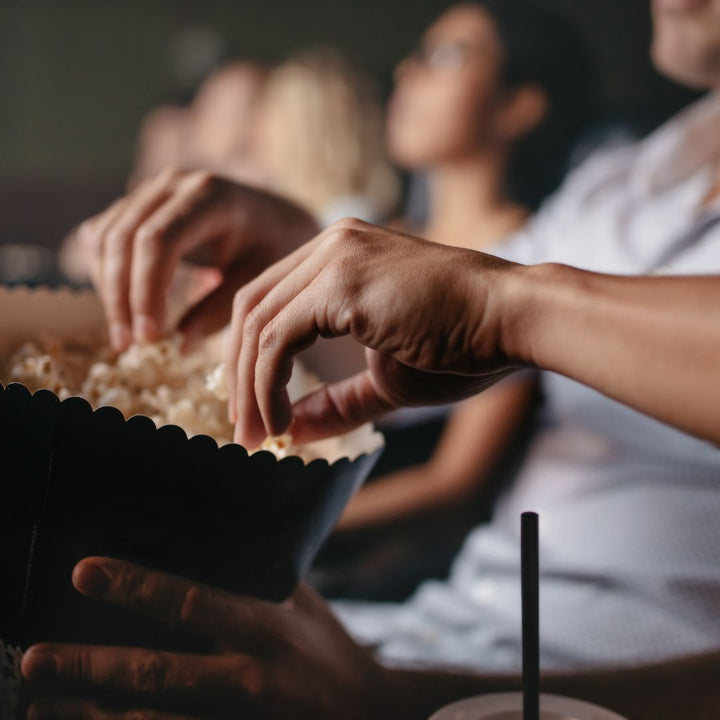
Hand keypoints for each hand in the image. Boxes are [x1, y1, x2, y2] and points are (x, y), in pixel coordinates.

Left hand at [21, 557, 407, 719]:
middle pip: (160, 676)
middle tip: (32, 659)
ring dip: (92, 716)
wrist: (369, 716)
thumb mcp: (299, 601)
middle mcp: (248, 679)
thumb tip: (207, 542)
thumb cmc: (327, 648)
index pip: (191, 602)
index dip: (138, 587)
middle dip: (92, 668)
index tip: (84, 571)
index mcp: (265, 629)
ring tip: (36, 707)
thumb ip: (255, 578)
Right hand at [77, 169, 317, 351]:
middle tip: (129, 344)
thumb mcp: (259, 280)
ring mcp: (151, 189)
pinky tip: (124, 307)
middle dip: (121, 296)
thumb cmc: (272, 249)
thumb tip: (180, 344)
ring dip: (108, 289)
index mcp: (210, 195)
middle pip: (123, 238)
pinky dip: (104, 272)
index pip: (158, 240)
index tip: (149, 336)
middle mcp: (174, 183)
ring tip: (126, 335)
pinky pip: (101, 235)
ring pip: (105, 236)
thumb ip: (221, 310)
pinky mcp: (137, 202)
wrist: (274, 217)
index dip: (146, 291)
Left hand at [227, 218, 525, 446]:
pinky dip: (266, 384)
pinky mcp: (342, 281)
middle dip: (237, 375)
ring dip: (248, 387)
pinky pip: (277, 337)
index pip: (270, 302)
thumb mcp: (385, 380)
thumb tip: (289, 431)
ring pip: (256, 323)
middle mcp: (330, 245)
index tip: (255, 410)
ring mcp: (335, 257)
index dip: (250, 360)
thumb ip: (334, 402)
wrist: (512, 318)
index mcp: (339, 256)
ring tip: (256, 435)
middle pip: (250, 307)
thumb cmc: (461, 346)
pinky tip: (277, 421)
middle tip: (243, 430)